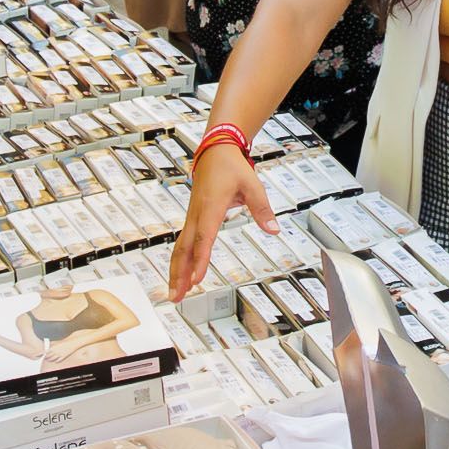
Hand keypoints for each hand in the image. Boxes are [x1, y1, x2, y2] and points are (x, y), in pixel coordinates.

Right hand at [169, 143, 275, 296]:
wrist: (215, 152)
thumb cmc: (232, 167)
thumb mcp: (253, 185)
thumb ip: (262, 208)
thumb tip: (274, 229)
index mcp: (211, 207)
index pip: (205, 238)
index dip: (200, 260)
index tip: (197, 279)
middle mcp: (197, 215)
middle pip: (184, 249)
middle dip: (179, 274)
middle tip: (176, 296)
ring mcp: (192, 217)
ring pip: (180, 248)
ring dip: (176, 272)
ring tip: (174, 294)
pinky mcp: (192, 219)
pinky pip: (183, 243)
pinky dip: (180, 261)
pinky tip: (180, 276)